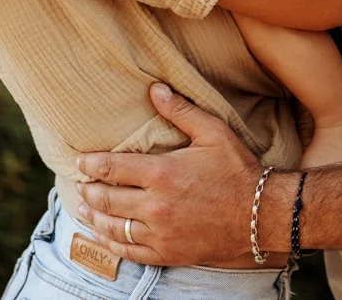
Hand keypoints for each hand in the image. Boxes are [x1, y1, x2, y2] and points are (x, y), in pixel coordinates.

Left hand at [74, 83, 264, 265]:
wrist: (261, 216)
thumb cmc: (238, 171)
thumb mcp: (213, 133)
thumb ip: (181, 111)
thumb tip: (155, 88)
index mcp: (162, 173)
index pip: (112, 168)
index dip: (91, 164)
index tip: (80, 161)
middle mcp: (156, 206)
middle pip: (107, 198)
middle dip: (89, 190)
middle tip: (79, 184)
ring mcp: (161, 233)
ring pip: (114, 226)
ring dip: (94, 216)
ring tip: (83, 208)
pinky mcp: (168, 253)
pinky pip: (130, 251)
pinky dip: (111, 244)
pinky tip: (101, 236)